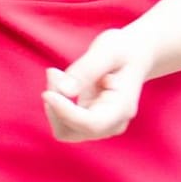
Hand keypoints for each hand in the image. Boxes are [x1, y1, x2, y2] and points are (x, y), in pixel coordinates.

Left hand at [42, 28, 154, 142]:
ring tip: (57, 74)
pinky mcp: (88, 122)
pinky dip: (55, 102)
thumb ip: (86, 70)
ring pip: (63, 129)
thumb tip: (64, 90)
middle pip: (72, 131)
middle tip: (54, 72)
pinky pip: (63, 121)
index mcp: (122, 108)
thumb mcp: (107, 50)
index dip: (65, 112)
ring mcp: (100, 127)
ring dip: (53, 104)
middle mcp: (113, 124)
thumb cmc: (123, 50)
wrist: (134, 56)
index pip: (90, 124)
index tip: (47, 93)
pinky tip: (60, 79)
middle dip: (56, 105)